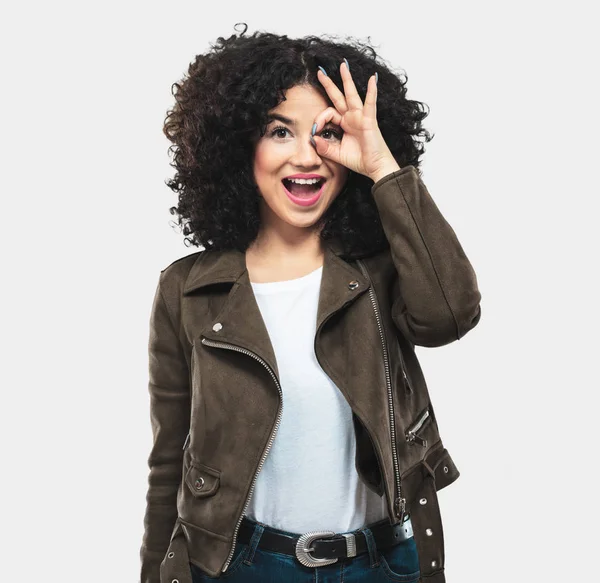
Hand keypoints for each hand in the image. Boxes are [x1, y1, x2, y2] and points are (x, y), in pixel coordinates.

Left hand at [313, 60, 400, 182]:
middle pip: (338, 96)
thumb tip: (313, 138)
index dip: (319, 119)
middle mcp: (352, 117)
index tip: (315, 131)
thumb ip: (324, 147)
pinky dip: (372, 91)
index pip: (328, 113)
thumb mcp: (337, 154)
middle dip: (329, 84)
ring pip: (352, 95)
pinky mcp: (369, 120)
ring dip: (347, 79)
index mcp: (344, 124)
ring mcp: (361, 117)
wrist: (375, 168)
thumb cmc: (360, 160)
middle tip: (320, 72)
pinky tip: (372, 79)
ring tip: (343, 65)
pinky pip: (370, 103)